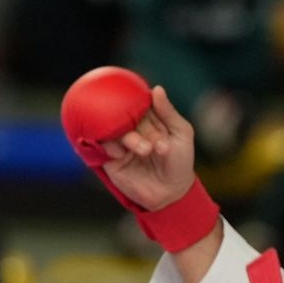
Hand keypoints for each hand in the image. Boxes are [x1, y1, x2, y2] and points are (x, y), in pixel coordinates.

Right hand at [98, 85, 196, 211]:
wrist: (171, 194)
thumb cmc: (180, 162)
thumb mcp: (181, 134)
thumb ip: (169, 112)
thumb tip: (156, 88)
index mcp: (148, 119)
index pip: (140, 103)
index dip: (145, 109)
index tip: (152, 117)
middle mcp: (132, 128)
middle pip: (127, 115)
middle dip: (143, 129)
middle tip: (158, 146)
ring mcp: (120, 142)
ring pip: (114, 129)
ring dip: (130, 138)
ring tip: (145, 151)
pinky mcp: (110, 158)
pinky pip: (102, 145)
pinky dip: (112, 146)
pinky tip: (123, 155)